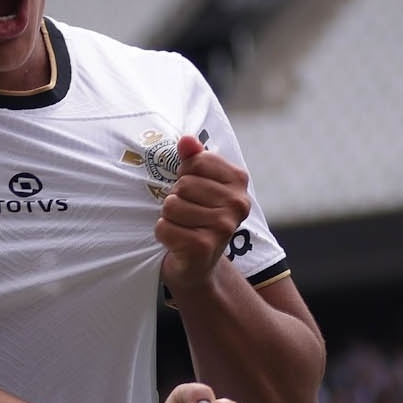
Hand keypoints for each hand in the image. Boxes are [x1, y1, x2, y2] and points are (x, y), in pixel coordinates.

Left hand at [156, 137, 250, 293]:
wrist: (198, 262)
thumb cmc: (197, 216)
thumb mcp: (198, 183)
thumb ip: (193, 159)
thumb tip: (186, 139)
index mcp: (239, 181)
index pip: (195, 162)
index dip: (185, 175)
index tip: (193, 190)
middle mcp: (237, 203)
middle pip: (182, 185)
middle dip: (176, 198)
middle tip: (187, 213)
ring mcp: (223, 226)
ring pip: (171, 205)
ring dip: (168, 218)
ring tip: (183, 227)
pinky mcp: (203, 246)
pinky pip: (163, 228)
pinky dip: (163, 234)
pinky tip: (178, 241)